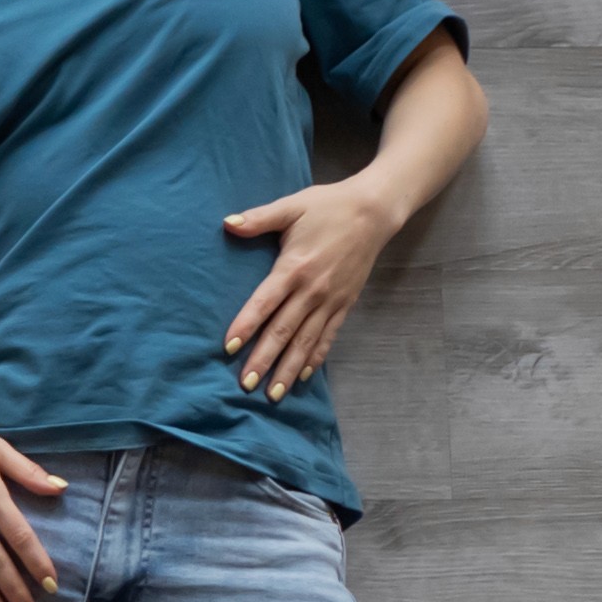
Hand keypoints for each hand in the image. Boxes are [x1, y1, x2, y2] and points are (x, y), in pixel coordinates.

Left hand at [220, 179, 401, 399]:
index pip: (264, 303)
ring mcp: (331, 301)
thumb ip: (258, 219)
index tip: (229, 348)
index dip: (245, 326)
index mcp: (294, 267)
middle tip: (246, 385)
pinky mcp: (345, 304)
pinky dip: (316, 358)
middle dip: (264, 360)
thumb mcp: (291, 207)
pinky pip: (328, 336)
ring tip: (273, 394)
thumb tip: (227, 223)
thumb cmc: (328, 206)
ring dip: (289, 369)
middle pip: (283, 331)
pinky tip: (304, 376)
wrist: (373, 212)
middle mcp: (312, 290)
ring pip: (306, 341)